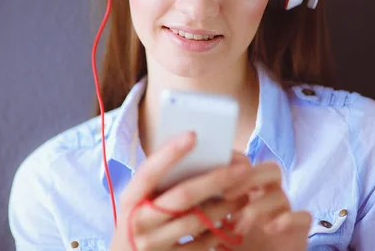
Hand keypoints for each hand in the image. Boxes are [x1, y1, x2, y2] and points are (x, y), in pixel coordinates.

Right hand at [109, 132, 252, 250]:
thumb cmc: (139, 220)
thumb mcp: (139, 201)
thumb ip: (159, 182)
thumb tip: (195, 152)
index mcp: (130, 198)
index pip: (149, 171)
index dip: (170, 153)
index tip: (193, 135)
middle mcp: (139, 221)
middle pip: (183, 196)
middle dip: (216, 179)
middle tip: (242, 168)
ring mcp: (153, 244)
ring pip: (198, 221)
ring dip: (226, 206)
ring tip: (244, 194)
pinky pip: (201, 246)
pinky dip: (218, 232)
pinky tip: (229, 221)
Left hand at [216, 154, 311, 250]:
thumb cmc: (238, 246)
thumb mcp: (216, 228)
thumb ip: (207, 210)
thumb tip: (187, 195)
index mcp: (252, 189)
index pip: (248, 164)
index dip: (235, 162)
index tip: (215, 171)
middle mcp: (271, 195)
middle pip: (270, 169)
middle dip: (249, 178)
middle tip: (227, 195)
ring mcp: (286, 211)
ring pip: (280, 194)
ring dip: (257, 208)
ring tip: (238, 228)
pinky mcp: (300, 230)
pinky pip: (303, 216)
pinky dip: (287, 219)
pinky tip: (270, 228)